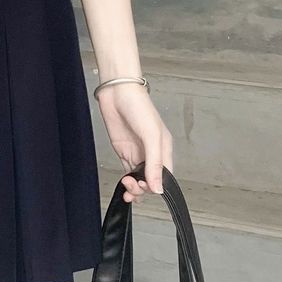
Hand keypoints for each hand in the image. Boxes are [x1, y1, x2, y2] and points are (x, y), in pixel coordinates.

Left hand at [95, 81, 172, 201]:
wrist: (117, 93)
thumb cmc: (138, 107)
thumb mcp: (151, 136)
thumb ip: (154, 163)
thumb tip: (158, 188)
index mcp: (164, 149)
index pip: (165, 176)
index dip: (155, 186)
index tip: (144, 185)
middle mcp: (151, 153)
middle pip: (152, 180)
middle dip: (142, 188)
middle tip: (131, 184)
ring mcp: (137, 153)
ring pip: (140, 179)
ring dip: (134, 188)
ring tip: (126, 185)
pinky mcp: (124, 152)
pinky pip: (129, 172)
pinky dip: (127, 182)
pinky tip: (124, 185)